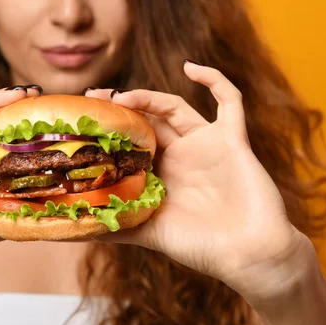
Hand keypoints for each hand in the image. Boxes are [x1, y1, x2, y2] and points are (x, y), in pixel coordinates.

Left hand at [90, 62, 310, 304]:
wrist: (251, 257)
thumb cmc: (202, 248)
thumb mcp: (149, 233)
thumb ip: (116, 227)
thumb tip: (74, 231)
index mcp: (162, 173)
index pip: (131, 140)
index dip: (110, 127)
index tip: (83, 118)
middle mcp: (181, 154)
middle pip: (147, 119)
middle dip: (121, 106)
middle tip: (93, 98)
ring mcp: (206, 144)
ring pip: (174, 107)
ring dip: (149, 96)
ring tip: (121, 95)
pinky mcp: (233, 139)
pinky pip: (230, 102)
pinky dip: (214, 80)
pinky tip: (190, 68)